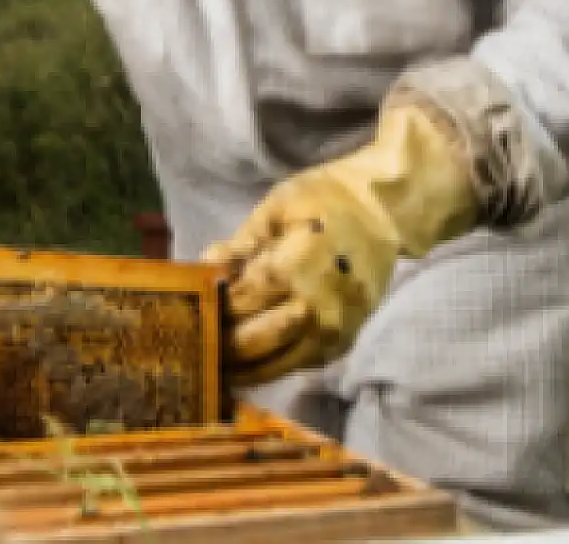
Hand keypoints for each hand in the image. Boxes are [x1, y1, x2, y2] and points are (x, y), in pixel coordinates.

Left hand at [203, 97, 478, 385]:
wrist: (383, 213)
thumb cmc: (325, 200)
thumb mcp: (277, 208)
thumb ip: (240, 244)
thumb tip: (204, 270)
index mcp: (299, 267)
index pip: (242, 301)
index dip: (212, 308)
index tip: (185, 308)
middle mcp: (318, 308)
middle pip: (253, 341)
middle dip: (218, 344)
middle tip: (188, 341)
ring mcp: (333, 332)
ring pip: (273, 365)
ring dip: (237, 367)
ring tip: (206, 362)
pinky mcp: (340, 344)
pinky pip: (295, 366)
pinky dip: (265, 367)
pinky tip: (239, 364)